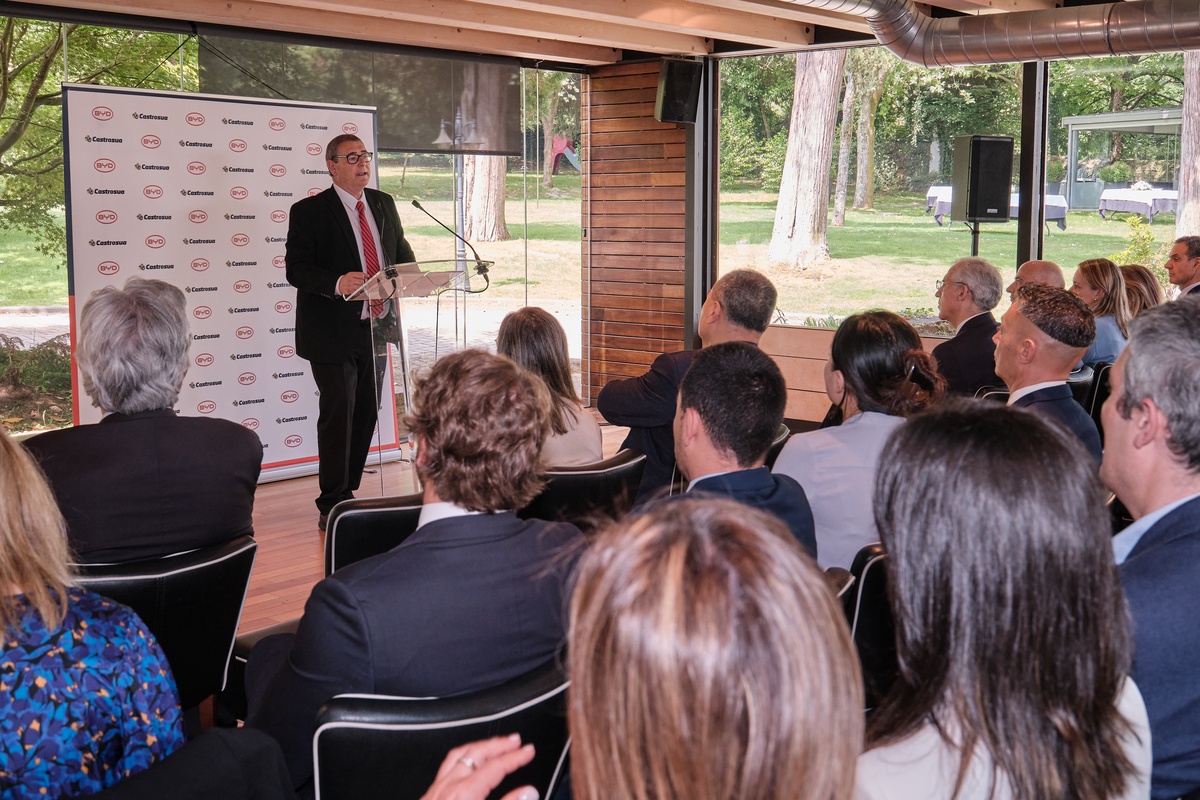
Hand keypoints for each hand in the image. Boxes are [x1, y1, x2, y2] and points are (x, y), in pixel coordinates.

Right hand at [338, 271, 366, 295]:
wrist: (339, 284)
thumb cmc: (346, 279)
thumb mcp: (351, 274)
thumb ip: (359, 274)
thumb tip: (367, 275)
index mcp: (351, 275)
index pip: (361, 275)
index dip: (365, 276)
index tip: (367, 276)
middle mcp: (350, 280)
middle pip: (361, 281)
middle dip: (362, 282)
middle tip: (360, 282)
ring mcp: (350, 286)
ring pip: (360, 287)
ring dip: (361, 287)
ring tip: (358, 285)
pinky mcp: (350, 291)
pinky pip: (357, 291)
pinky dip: (358, 290)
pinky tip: (356, 289)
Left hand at [421, 734, 537, 799]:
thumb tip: (528, 792)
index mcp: (465, 793)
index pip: (495, 766)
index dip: (515, 757)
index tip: (528, 751)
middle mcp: (448, 787)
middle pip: (476, 754)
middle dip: (497, 744)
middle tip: (515, 740)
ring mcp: (435, 791)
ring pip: (458, 756)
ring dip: (478, 747)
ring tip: (493, 745)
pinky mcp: (428, 798)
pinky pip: (446, 767)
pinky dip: (462, 758)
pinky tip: (465, 765)